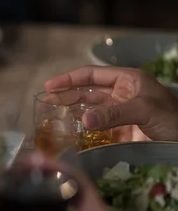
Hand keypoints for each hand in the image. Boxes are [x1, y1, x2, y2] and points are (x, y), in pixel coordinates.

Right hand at [45, 66, 177, 141]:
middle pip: (87, 92)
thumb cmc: (173, 120)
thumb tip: (83, 119)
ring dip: (71, 113)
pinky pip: (96, 130)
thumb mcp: (145, 110)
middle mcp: (121, 95)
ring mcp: (120, 114)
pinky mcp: (120, 133)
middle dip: (66, 95)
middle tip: (45, 102)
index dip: (70, 78)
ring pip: (90, 110)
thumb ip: (114, 114)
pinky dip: (82, 132)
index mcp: (128, 80)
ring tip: (51, 117)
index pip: (93, 75)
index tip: (50, 85)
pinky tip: (69, 134)